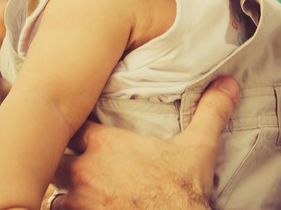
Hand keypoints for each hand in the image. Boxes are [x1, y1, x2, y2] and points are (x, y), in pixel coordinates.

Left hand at [49, 77, 240, 208]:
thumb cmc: (182, 194)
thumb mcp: (199, 148)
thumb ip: (210, 112)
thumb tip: (228, 83)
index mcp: (106, 144)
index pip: (73, 126)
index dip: (75, 130)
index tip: (84, 134)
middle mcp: (85, 171)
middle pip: (55, 158)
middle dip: (63, 162)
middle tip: (77, 166)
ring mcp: (78, 202)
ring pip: (53, 193)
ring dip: (63, 193)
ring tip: (78, 195)